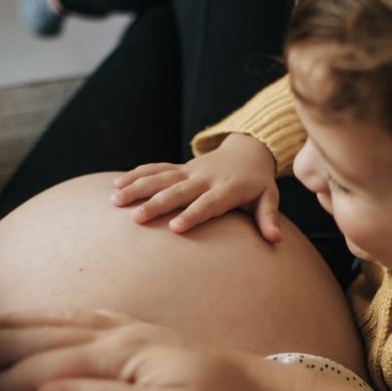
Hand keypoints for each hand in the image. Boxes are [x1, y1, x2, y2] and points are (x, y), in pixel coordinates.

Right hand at [0, 308, 311, 390]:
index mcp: (122, 351)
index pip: (42, 366)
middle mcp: (122, 333)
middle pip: (40, 335)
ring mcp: (133, 331)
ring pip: (58, 322)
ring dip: (13, 324)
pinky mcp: (145, 338)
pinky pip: (86, 319)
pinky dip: (55, 318)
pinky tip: (47, 321)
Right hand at [111, 134, 282, 242]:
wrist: (248, 150)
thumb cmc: (258, 183)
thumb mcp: (269, 197)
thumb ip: (269, 218)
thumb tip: (276, 240)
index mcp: (227, 188)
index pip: (208, 203)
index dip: (192, 214)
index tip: (175, 227)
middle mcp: (205, 178)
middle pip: (178, 192)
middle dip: (156, 204)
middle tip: (136, 219)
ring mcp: (190, 171)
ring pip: (160, 178)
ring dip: (137, 188)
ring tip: (115, 200)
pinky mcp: (180, 167)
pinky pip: (155, 168)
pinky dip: (136, 174)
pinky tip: (115, 184)